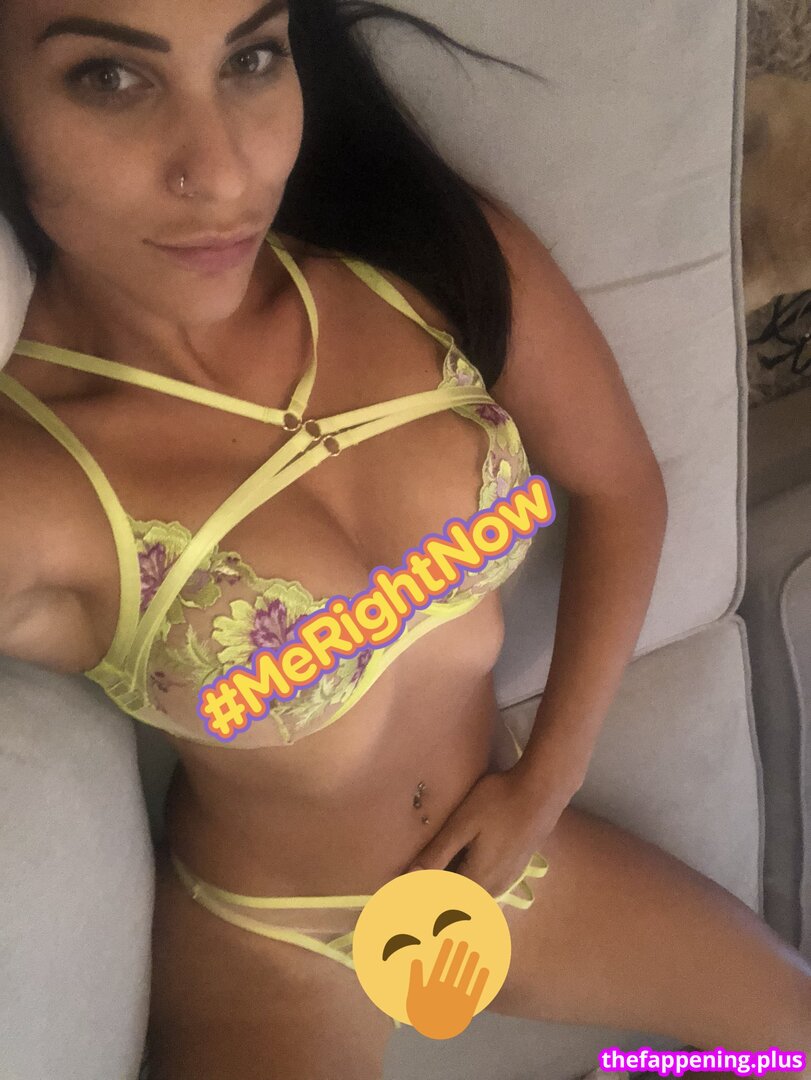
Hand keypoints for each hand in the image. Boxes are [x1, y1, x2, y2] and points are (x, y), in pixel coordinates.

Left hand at [403, 757, 575, 899]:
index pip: (441, 905)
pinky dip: (463, 883)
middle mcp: (493, 890)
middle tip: (406, 894)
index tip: (398, 902)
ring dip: (449, 893)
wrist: (543, 791)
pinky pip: (481, 885)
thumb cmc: (499, 803)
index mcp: (478, 883)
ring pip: (470, 895)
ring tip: (426, 880)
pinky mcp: (512, 869)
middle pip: (456, 904)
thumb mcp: (462, 825)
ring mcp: (506, 881)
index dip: (418, 905)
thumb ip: (436, 854)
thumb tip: (408, 879)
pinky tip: (453, 866)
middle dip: (432, 901)